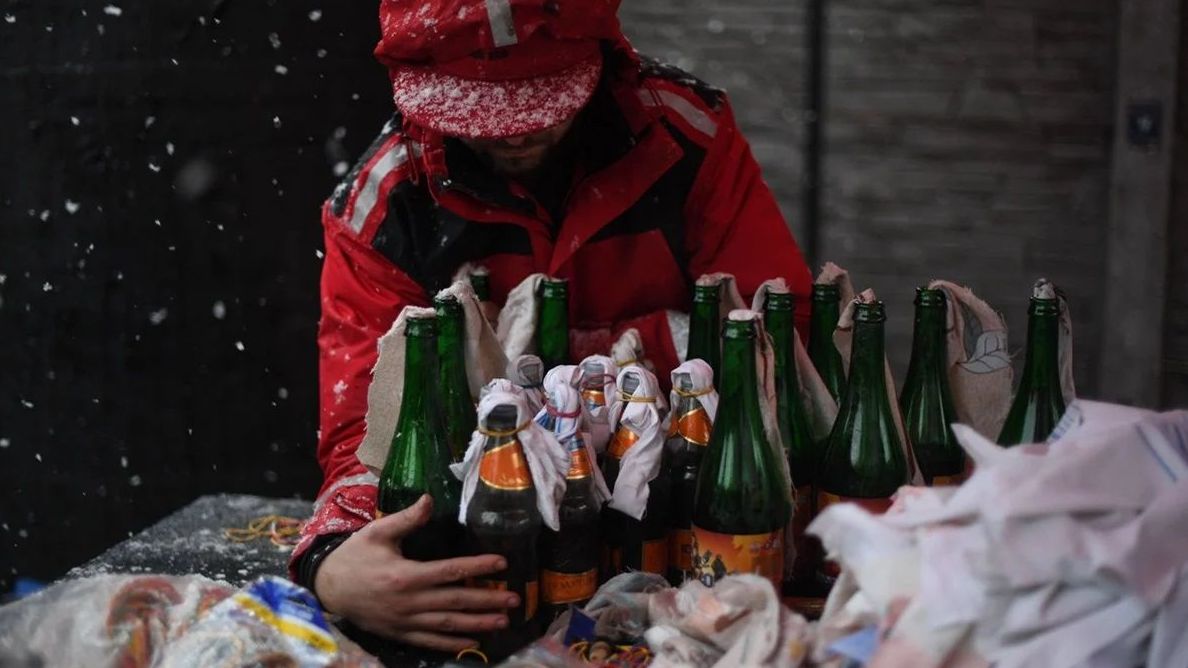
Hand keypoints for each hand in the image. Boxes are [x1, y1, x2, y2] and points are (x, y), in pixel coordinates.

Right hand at [314, 495, 515, 652]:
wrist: (327, 588)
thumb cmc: (354, 556)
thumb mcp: (377, 533)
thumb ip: (406, 519)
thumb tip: (429, 499)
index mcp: (405, 575)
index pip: (450, 571)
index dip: (477, 568)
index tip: (501, 564)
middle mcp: (409, 602)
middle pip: (455, 601)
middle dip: (487, 601)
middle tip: (514, 600)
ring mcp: (405, 621)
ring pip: (448, 624)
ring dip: (477, 624)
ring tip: (502, 622)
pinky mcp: (400, 633)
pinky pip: (430, 641)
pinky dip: (453, 644)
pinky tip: (474, 644)